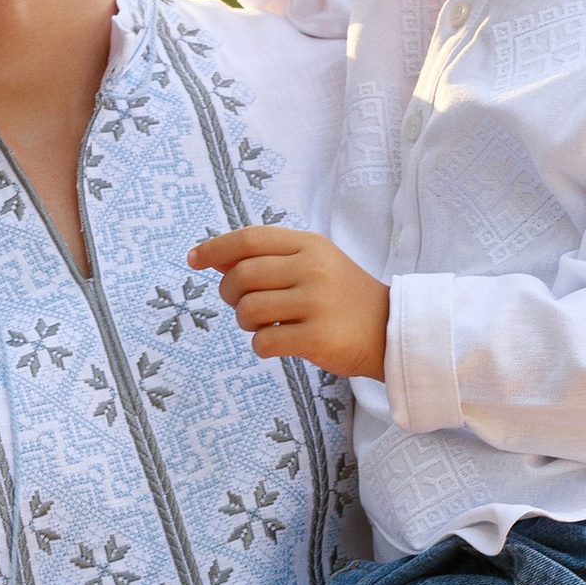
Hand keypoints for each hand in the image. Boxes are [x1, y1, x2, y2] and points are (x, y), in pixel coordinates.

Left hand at [189, 225, 388, 376]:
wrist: (391, 331)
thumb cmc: (342, 298)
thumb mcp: (313, 263)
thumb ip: (269, 258)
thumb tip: (215, 258)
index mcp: (309, 245)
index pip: (250, 239)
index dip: (215, 248)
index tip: (194, 259)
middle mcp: (313, 268)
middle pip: (242, 275)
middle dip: (230, 293)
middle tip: (242, 305)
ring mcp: (317, 303)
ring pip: (248, 310)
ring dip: (246, 323)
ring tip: (265, 325)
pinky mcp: (318, 337)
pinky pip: (264, 341)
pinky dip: (261, 345)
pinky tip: (278, 343)